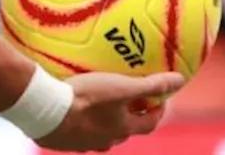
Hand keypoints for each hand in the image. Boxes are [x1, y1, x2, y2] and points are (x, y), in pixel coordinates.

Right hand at [37, 72, 183, 152]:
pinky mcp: (62, 141)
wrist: (44, 110)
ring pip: (100, 132)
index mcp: (123, 129)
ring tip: (97, 102)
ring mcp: (83, 143)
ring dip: (103, 120)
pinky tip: (69, 108)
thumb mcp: (121, 86)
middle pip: (124, 129)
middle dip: (129, 115)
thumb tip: (180, 80)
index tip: (159, 97)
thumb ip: (150, 84)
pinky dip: (79, 122)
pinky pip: (76, 131)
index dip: (158, 110)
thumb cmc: (86, 98)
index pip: (150, 123)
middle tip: (126, 96)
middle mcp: (106, 141)